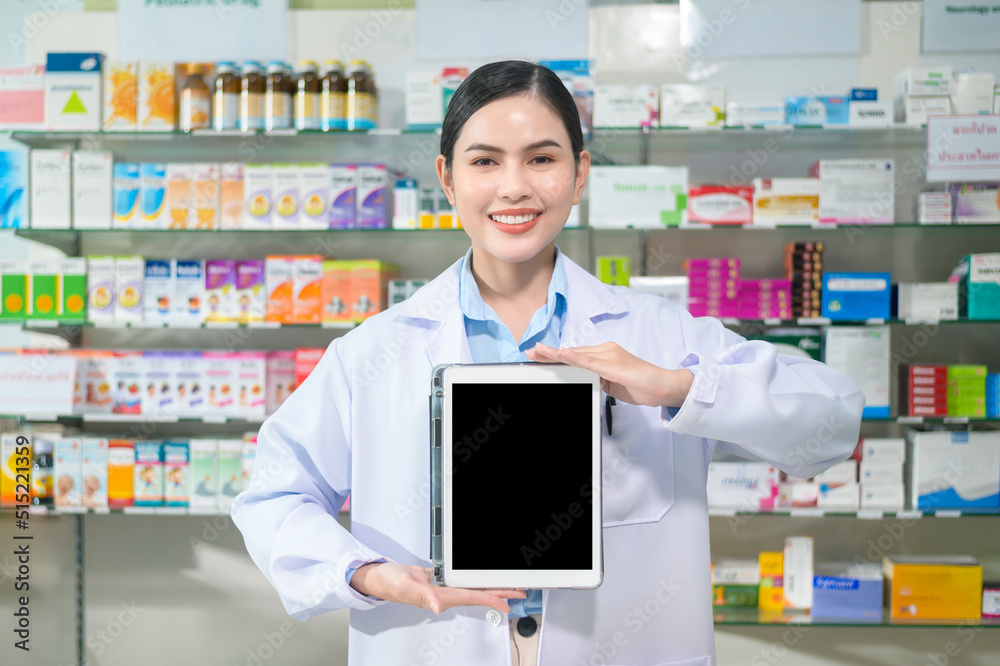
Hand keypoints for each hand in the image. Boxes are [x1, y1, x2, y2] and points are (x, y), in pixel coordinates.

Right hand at [350, 562, 525, 614]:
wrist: (380, 577)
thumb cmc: (389, 583)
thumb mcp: (406, 587)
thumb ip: (422, 597)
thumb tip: (437, 606)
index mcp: (440, 597)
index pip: (472, 598)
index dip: (492, 599)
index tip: (509, 601)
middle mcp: (445, 594)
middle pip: (479, 594)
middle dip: (500, 593)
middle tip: (520, 591)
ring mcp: (444, 587)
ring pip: (473, 587)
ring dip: (491, 586)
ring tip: (508, 584)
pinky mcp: (440, 579)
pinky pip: (463, 579)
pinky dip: (476, 577)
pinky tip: (483, 576)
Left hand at [525, 342, 692, 407]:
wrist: (664, 386)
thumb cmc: (642, 385)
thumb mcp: (613, 384)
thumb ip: (599, 379)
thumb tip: (587, 381)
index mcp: (605, 355)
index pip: (576, 355)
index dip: (556, 355)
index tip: (539, 355)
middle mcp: (606, 351)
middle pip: (572, 352)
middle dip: (549, 353)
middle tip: (530, 352)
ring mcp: (610, 356)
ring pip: (577, 355)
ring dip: (555, 354)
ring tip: (537, 352)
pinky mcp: (614, 365)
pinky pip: (590, 362)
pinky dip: (575, 358)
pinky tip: (562, 354)